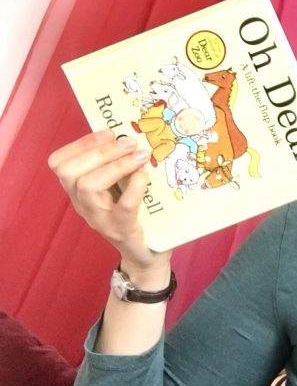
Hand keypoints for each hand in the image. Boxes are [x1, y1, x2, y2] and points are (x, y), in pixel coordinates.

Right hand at [48, 129, 169, 272]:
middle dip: (99, 151)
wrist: (147, 253)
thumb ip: (120, 164)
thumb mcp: (123, 185)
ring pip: (87, 186)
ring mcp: (100, 219)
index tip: (108, 132)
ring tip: (140, 156)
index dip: (81, 143)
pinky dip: (134, 187)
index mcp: (79, 190)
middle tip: (129, 142)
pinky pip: (123, 207)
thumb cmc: (136, 213)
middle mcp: (83, 204)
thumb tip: (130, 134)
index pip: (59, 163)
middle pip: (69, 172)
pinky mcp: (122, 231)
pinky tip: (145, 176)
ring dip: (115, 165)